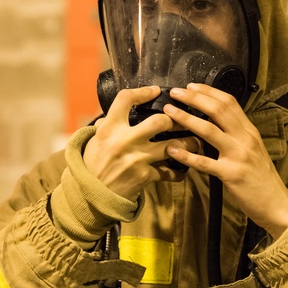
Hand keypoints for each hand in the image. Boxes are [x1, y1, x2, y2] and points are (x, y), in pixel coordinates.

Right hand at [82, 86, 201, 200]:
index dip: (143, 92)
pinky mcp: (144, 176)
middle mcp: (124, 140)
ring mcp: (137, 159)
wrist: (92, 195)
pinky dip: (178, 172)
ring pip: (173, 146)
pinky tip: (183, 169)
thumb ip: (106, 124)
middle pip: (160, 121)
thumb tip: (117, 111)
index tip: (155, 92)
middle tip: (183, 120)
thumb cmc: (93, 164)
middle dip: (175, 120)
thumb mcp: (94, 140)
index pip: (126, 99)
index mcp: (109, 128)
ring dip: (188, 143)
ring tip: (196, 142)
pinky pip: (169, 172)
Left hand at [163, 83, 287, 238]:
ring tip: (168, 111)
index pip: (229, 102)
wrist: (275, 202)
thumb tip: (213, 120)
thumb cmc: (260, 176)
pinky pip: (204, 162)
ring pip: (209, 130)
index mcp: (249, 130)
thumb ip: (235, 134)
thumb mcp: (252, 148)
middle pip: (218, 109)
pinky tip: (172, 149)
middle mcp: (245, 138)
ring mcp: (238, 156)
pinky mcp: (230, 175)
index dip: (208, 91)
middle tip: (175, 92)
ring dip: (186, 118)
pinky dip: (186, 155)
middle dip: (194, 98)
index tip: (190, 86)